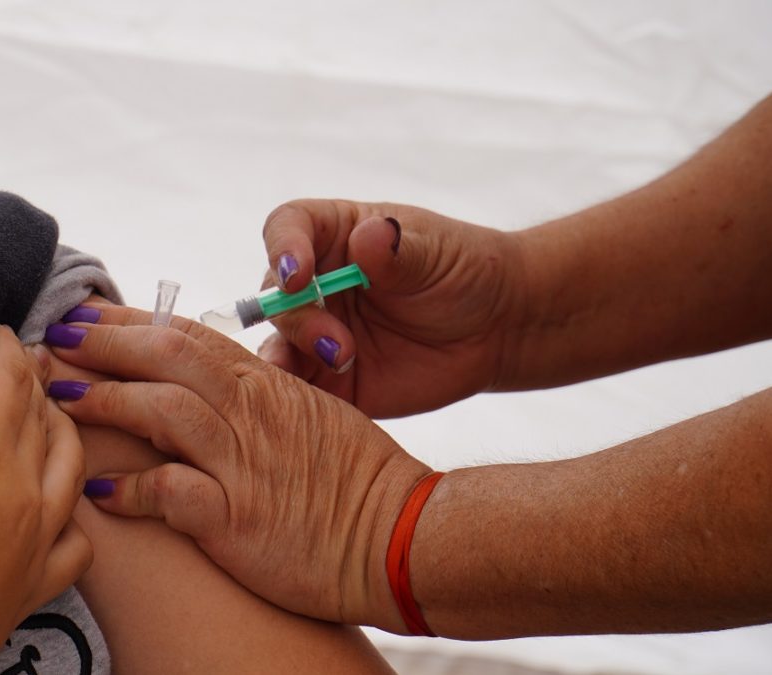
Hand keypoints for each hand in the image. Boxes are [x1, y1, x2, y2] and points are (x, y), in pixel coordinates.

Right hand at [0, 313, 91, 673]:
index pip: (10, 379)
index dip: (6, 348)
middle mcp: (25, 489)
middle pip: (43, 416)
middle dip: (33, 381)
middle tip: (19, 366)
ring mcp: (39, 538)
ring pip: (72, 465)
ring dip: (64, 431)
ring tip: (48, 417)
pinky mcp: (39, 582)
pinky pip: (79, 539)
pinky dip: (76, 512)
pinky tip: (62, 508)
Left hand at [44, 305, 431, 632]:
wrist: (402, 536)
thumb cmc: (356, 478)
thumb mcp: (308, 413)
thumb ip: (254, 394)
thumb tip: (202, 382)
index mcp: (266, 382)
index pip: (185, 334)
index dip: (126, 321)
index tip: (82, 315)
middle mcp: (251, 412)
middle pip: (165, 357)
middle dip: (102, 345)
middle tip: (53, 343)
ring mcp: (245, 463)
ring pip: (161, 411)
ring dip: (105, 402)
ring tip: (61, 402)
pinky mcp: (239, 518)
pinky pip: (172, 492)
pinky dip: (132, 488)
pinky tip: (102, 488)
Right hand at [258, 199, 525, 416]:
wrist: (495, 327)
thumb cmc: (463, 271)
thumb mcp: (436, 253)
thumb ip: (397, 250)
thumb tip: (369, 236)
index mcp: (333, 236)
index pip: (287, 229)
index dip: (282, 248)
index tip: (296, 273)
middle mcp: (315, 284)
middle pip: (275, 296)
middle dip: (296, 318)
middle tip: (336, 341)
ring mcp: (319, 333)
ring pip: (279, 345)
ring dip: (291, 359)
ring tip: (339, 364)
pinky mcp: (331, 380)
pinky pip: (301, 390)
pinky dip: (302, 397)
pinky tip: (325, 400)